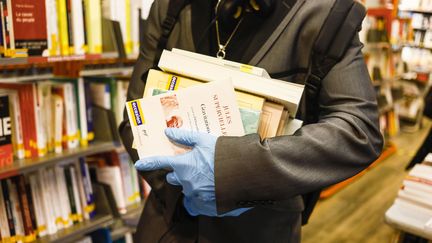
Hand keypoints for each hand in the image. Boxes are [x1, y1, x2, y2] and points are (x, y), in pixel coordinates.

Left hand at [135, 128, 250, 216]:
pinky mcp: (208, 208)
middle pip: (175, 178)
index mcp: (184, 166)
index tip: (139, 165)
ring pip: (188, 192)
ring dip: (193, 186)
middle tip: (195, 166)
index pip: (161, 163)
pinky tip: (213, 191)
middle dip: (180, 173)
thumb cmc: (228, 154)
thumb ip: (186, 137)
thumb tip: (168, 131)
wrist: (250, 173)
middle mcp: (187, 183)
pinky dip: (202, 199)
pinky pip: (198, 204)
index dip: (149, 163)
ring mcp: (197, 197)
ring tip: (209, 179)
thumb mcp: (207, 140)